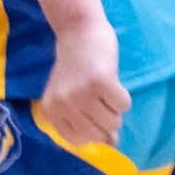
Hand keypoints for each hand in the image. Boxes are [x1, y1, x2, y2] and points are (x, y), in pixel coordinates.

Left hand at [38, 20, 127, 145]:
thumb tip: (113, 143)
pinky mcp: (100, 82)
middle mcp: (62, 104)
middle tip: (99, 97)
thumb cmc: (76, 67)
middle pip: (98, 134)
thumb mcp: (73, 97)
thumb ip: (88, 122)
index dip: (92, 130)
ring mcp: (80, 93)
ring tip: (103, 88)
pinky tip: (110, 80)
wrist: (77, 31)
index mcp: (50, 111)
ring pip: (113, 122)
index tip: (90, 111)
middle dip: (106, 120)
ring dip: (115, 108)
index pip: (80, 140)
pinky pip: (124, 105)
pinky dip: (123, 96)